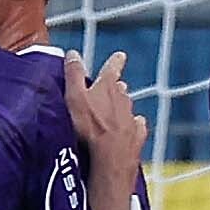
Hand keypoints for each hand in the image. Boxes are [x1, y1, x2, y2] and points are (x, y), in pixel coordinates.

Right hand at [63, 48, 144, 176]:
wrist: (111, 156)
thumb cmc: (90, 126)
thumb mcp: (74, 97)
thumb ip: (74, 74)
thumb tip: (72, 53)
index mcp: (108, 87)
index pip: (111, 69)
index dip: (114, 62)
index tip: (120, 55)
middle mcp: (123, 99)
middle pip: (120, 90)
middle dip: (115, 88)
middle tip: (112, 86)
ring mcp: (131, 118)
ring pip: (127, 108)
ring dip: (121, 107)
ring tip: (115, 110)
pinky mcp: (137, 136)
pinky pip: (137, 126)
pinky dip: (133, 125)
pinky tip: (131, 127)